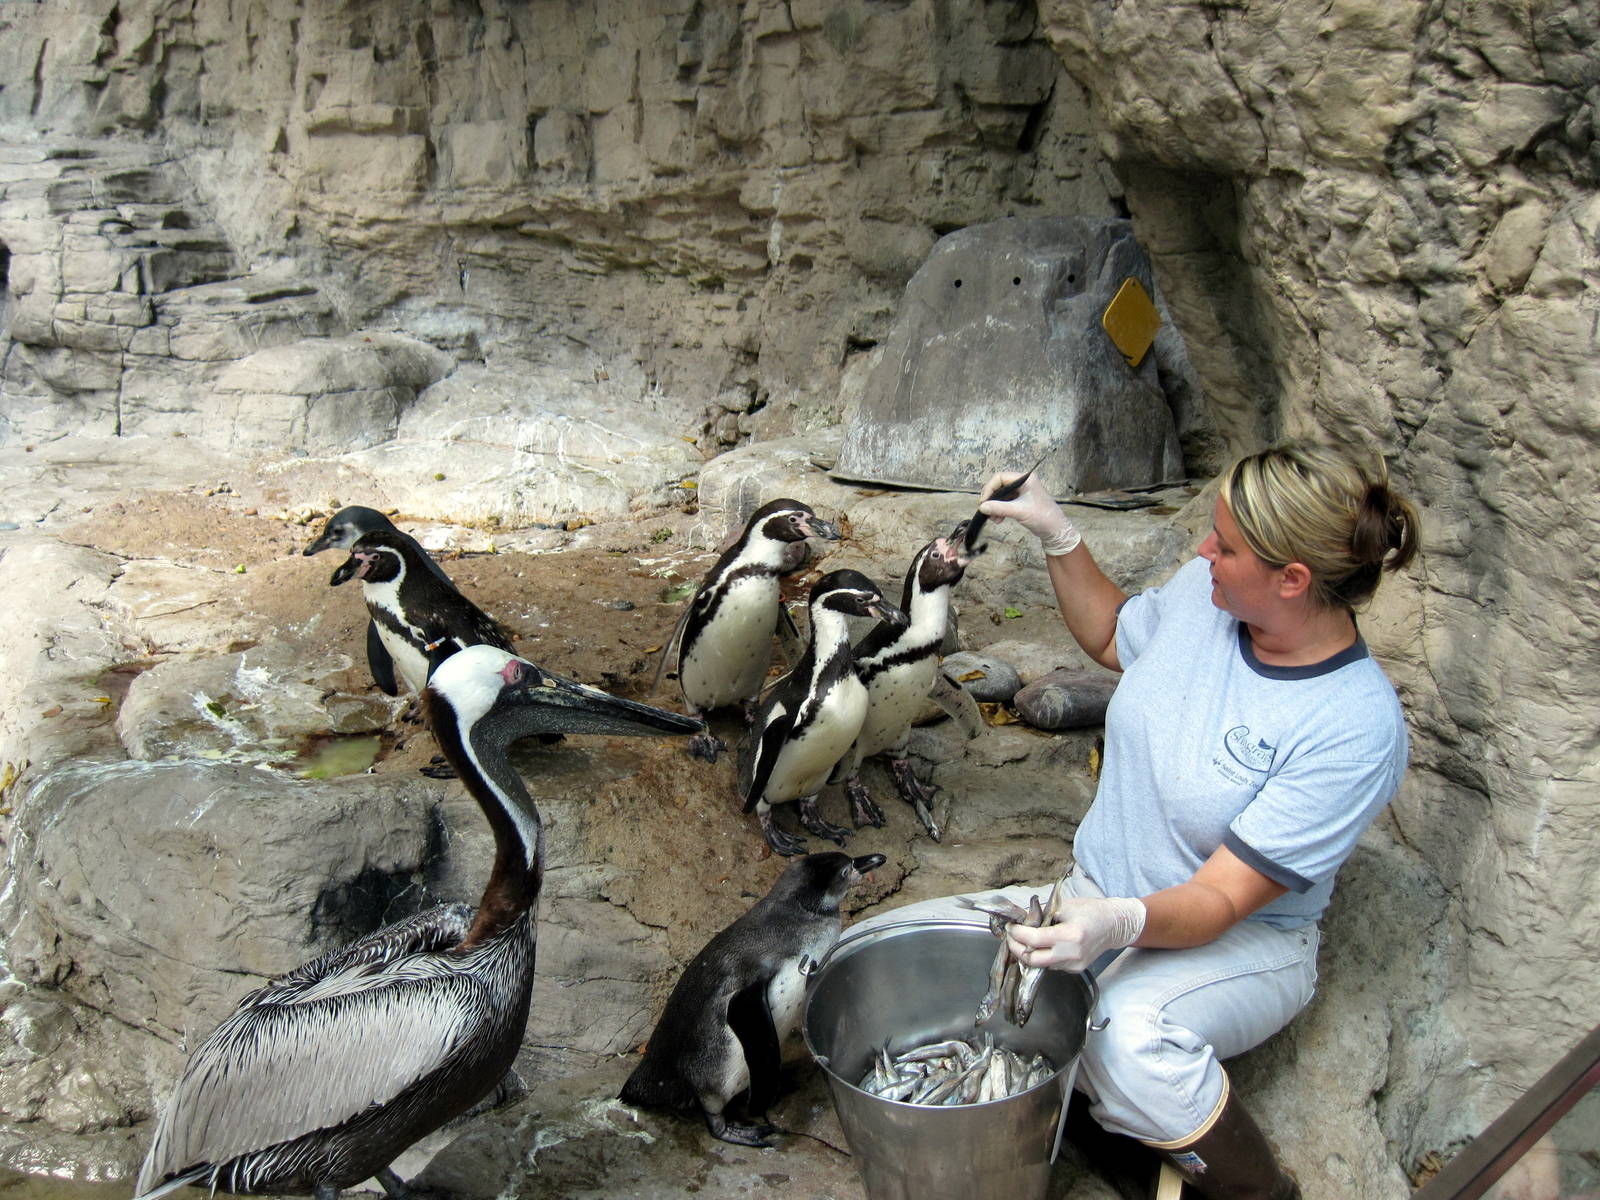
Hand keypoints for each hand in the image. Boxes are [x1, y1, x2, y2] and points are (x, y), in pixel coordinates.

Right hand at [978, 472, 1081, 556]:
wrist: (1055, 530)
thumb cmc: (1042, 517)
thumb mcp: (1019, 511)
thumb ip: (999, 508)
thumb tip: (982, 507)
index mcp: (1025, 479)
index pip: (1000, 477)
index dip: (989, 489)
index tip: (983, 502)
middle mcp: (1023, 483)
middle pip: (1000, 486)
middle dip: (992, 499)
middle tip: (986, 511)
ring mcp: (1023, 492)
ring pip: (1002, 495)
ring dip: (995, 506)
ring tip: (994, 519)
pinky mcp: (1022, 501)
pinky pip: (1006, 502)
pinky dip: (1000, 510)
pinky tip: (999, 519)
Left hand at [1005, 896, 1145, 970]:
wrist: (1113, 925)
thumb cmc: (1091, 911)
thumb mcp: (1064, 906)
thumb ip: (1041, 915)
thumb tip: (1021, 920)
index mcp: (1070, 935)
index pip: (1034, 939)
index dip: (1017, 934)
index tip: (1011, 927)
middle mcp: (1072, 954)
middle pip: (1033, 960)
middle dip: (1016, 949)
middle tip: (1011, 937)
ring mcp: (1074, 965)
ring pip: (1041, 965)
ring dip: (1028, 953)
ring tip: (1024, 938)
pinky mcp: (1075, 969)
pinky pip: (1051, 965)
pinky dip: (1042, 956)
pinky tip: (1040, 945)